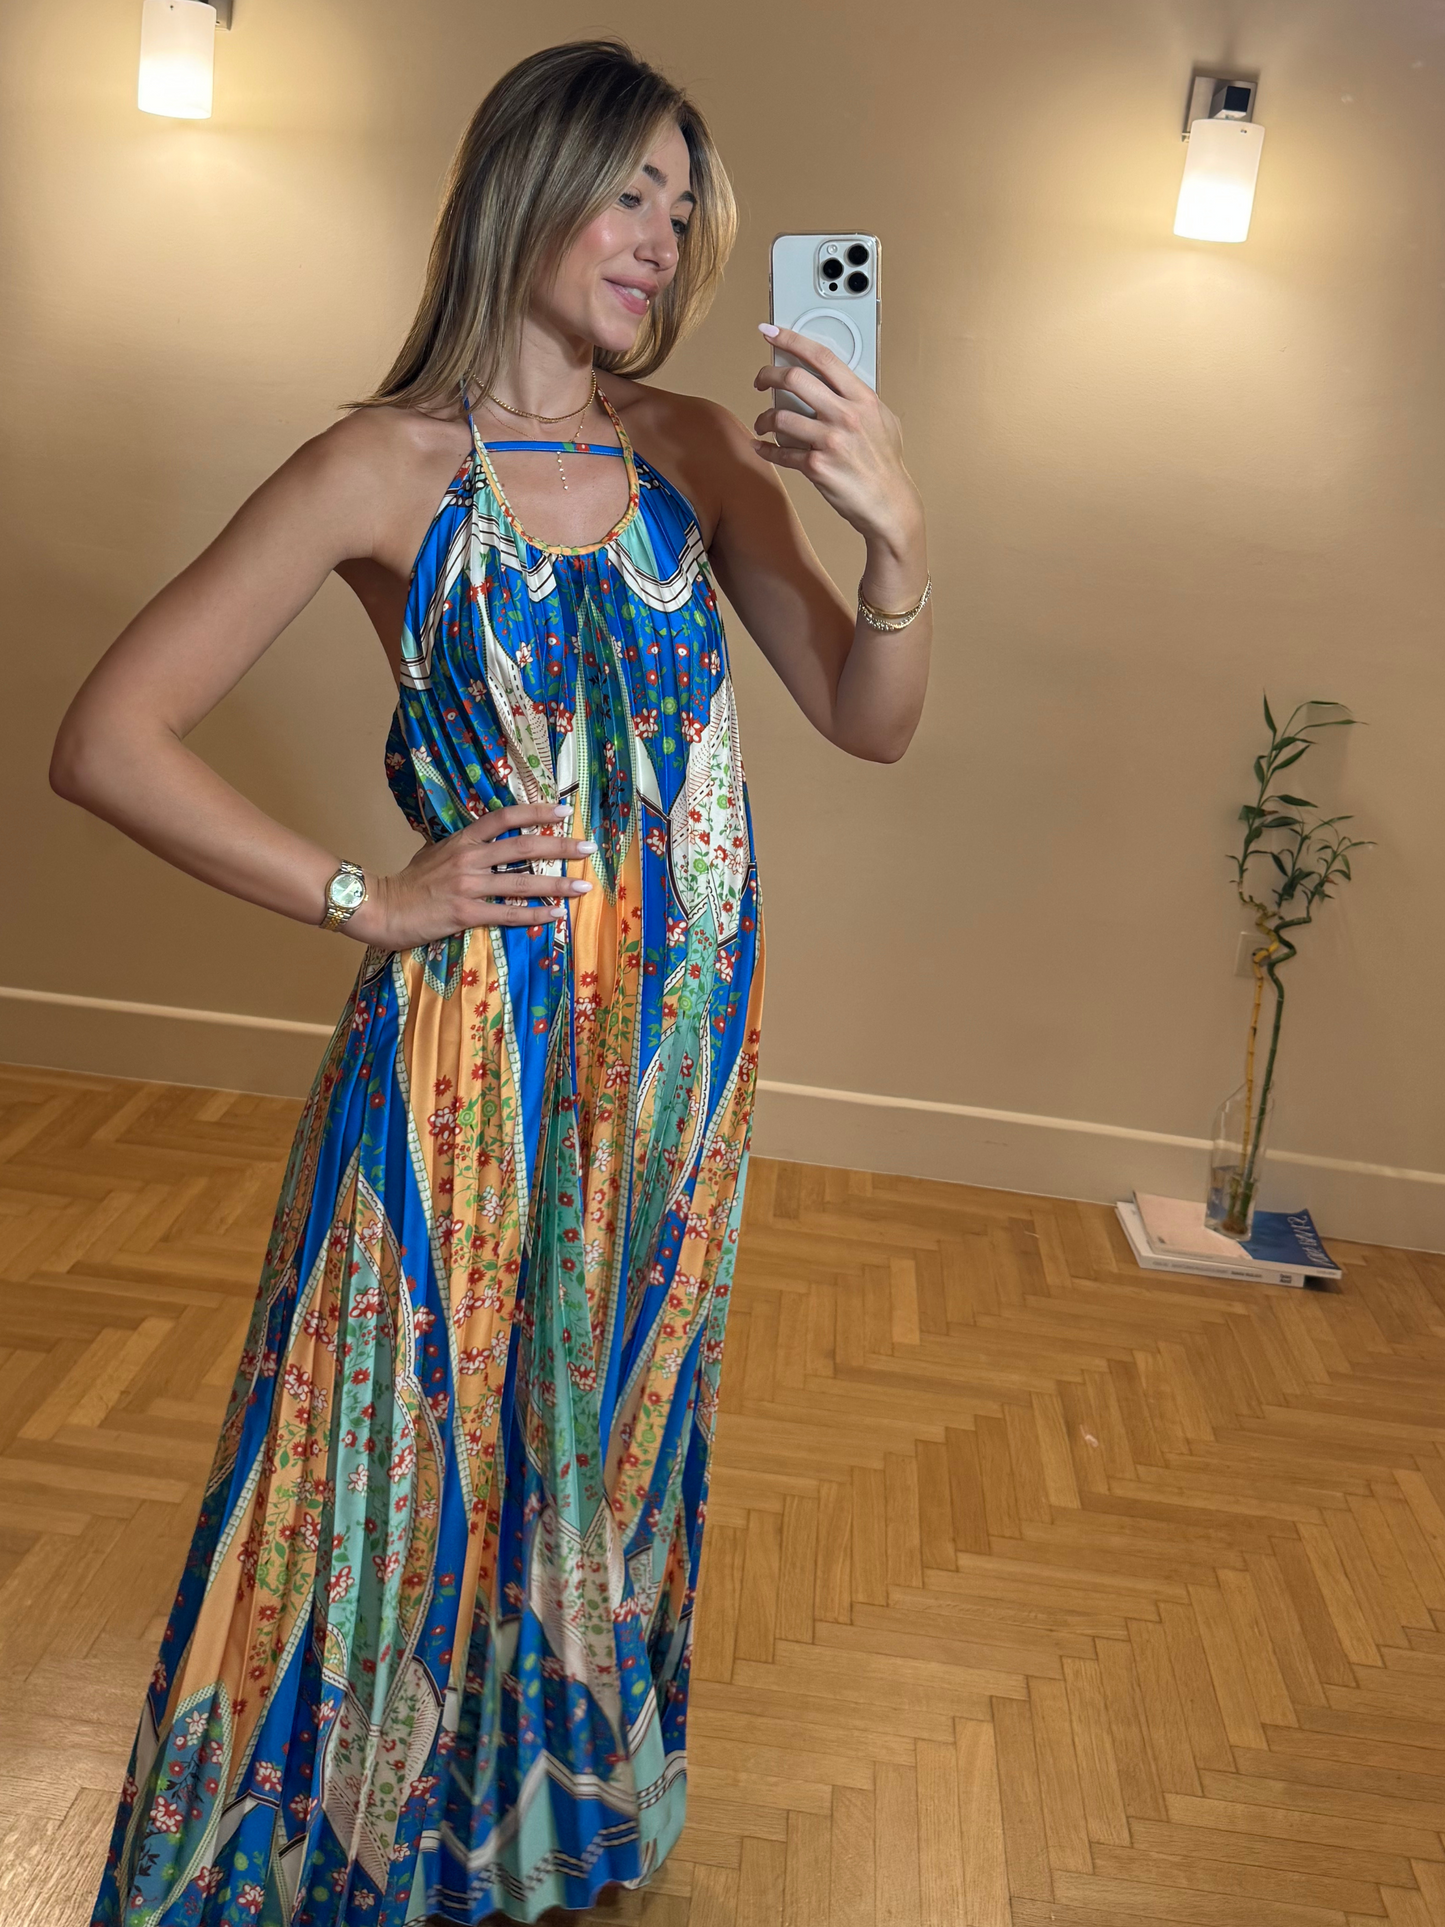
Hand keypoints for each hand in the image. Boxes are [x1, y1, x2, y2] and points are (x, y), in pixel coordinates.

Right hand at [349, 804, 594, 949]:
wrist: (381, 907)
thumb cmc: (409, 882)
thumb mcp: (433, 852)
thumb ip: (461, 844)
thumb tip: (481, 838)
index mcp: (462, 839)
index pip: (505, 818)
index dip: (536, 812)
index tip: (564, 811)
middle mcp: (469, 858)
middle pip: (523, 848)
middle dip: (560, 847)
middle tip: (588, 847)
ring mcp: (467, 886)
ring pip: (521, 883)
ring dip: (556, 885)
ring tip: (583, 886)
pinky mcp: (464, 913)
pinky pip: (507, 913)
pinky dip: (534, 914)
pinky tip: (556, 915)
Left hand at [753, 325, 922, 548]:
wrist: (890, 504)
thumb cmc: (885, 464)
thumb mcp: (883, 420)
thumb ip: (859, 400)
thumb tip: (836, 383)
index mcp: (862, 398)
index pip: (822, 357)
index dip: (791, 339)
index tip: (771, 333)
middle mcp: (845, 416)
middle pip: (794, 379)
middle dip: (767, 375)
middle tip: (759, 381)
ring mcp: (830, 441)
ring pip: (780, 416)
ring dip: (763, 418)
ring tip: (762, 423)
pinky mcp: (817, 467)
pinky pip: (781, 453)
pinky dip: (766, 449)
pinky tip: (763, 447)